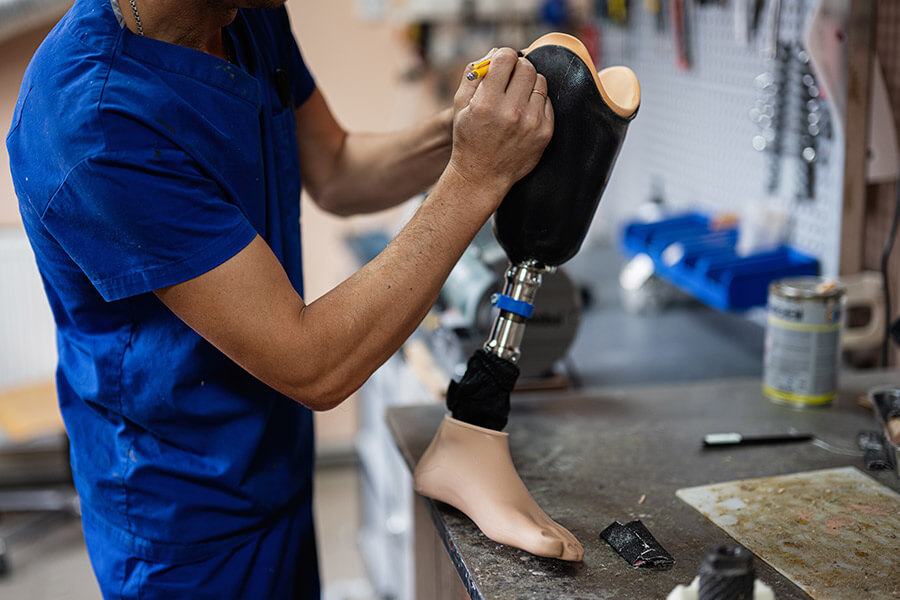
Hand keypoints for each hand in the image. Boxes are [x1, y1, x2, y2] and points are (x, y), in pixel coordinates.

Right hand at [447, 48, 553, 202]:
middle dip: (517, 68)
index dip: (504, 56)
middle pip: (526, 67)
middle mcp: (511, 112)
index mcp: (487, 103)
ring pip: (540, 81)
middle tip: (509, 79)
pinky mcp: (545, 132)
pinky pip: (547, 101)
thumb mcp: (460, 105)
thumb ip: (473, 75)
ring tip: (516, 96)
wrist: (482, 176)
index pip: (506, 57)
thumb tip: (495, 53)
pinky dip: (537, 101)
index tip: (501, 64)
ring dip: (529, 83)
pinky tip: (524, 112)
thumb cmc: (468, 138)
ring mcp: (531, 123)